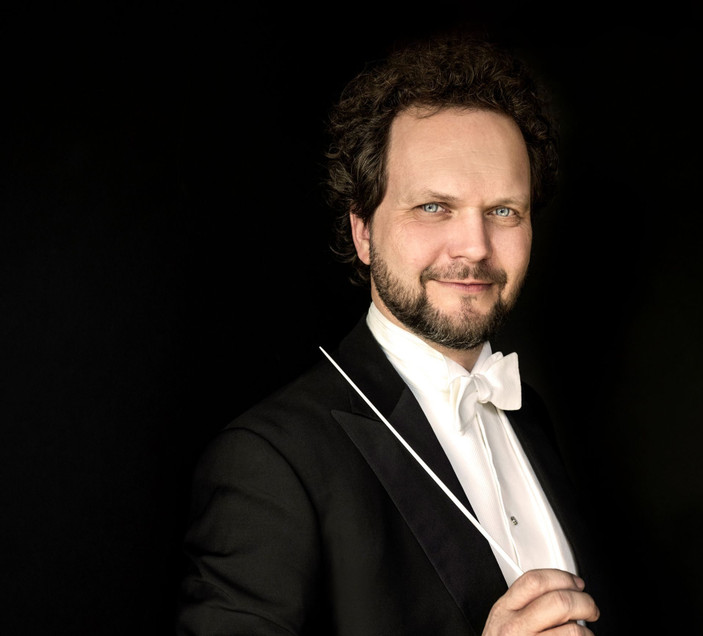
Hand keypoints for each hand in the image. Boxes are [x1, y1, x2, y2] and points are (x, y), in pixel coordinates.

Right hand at [482, 568, 599, 634]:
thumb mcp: (502, 621)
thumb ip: (523, 603)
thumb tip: (560, 590)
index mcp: (504, 610)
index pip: (535, 581)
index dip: (562, 578)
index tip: (576, 584)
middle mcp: (515, 628)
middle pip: (559, 602)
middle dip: (584, 602)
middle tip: (590, 608)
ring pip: (573, 630)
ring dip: (586, 631)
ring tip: (582, 633)